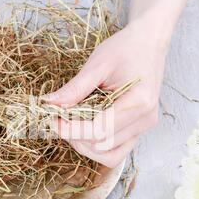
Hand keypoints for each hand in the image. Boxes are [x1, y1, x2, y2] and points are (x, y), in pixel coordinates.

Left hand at [43, 18, 168, 167]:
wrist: (148, 42)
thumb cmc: (125, 49)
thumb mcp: (97, 64)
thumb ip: (75, 88)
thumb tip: (50, 104)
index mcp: (139, 102)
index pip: (98, 131)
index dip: (71, 129)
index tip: (52, 118)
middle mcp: (145, 120)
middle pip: (102, 145)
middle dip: (75, 137)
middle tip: (59, 120)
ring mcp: (144, 127)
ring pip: (110, 155)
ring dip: (86, 146)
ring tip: (72, 126)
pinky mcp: (139, 130)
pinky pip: (116, 151)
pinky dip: (97, 146)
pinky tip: (85, 130)